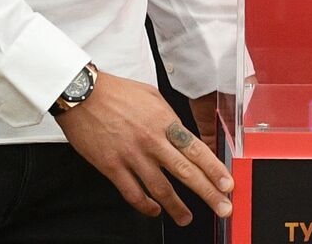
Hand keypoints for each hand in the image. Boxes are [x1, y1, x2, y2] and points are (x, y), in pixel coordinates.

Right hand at [55, 71, 232, 224]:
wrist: (83, 94)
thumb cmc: (117, 92)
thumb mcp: (153, 97)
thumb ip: (169, 118)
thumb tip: (182, 135)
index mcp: (165, 122)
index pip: (197, 150)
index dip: (215, 170)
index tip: (227, 185)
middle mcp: (152, 141)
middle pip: (186, 173)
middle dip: (208, 193)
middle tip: (222, 208)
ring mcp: (132, 156)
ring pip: (160, 188)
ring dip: (177, 207)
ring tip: (186, 218)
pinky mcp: (112, 166)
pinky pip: (132, 193)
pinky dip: (145, 206)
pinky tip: (154, 211)